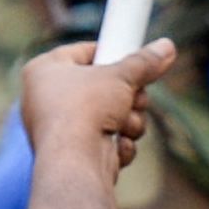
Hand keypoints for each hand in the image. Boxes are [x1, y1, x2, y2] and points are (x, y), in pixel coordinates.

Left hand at [18, 40, 172, 179]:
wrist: (74, 162)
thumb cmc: (84, 109)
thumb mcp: (120, 76)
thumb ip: (143, 62)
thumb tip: (166, 47)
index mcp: (43, 70)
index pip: (83, 52)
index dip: (110, 52)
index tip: (132, 54)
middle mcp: (45, 99)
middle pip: (102, 87)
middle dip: (128, 95)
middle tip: (136, 95)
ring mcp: (59, 130)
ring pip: (109, 116)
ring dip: (128, 120)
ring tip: (126, 123)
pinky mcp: (74, 155)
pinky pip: (105, 142)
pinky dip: (119, 144)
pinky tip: (118, 146)